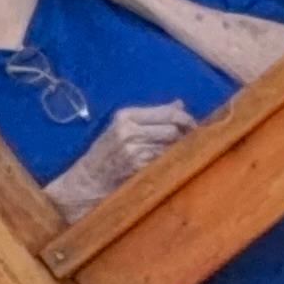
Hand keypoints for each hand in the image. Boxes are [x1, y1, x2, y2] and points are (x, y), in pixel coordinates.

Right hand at [47, 100, 193, 211]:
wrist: (89, 179)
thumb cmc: (108, 151)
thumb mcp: (124, 127)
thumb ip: (152, 115)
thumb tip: (180, 104)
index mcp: (126, 115)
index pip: (166, 113)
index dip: (186, 119)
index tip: (194, 126)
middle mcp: (129, 130)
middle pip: (172, 129)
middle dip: (184, 136)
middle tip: (190, 142)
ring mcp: (132, 150)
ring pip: (170, 146)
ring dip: (178, 150)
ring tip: (178, 153)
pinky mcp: (136, 168)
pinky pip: (163, 161)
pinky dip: (170, 162)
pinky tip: (168, 165)